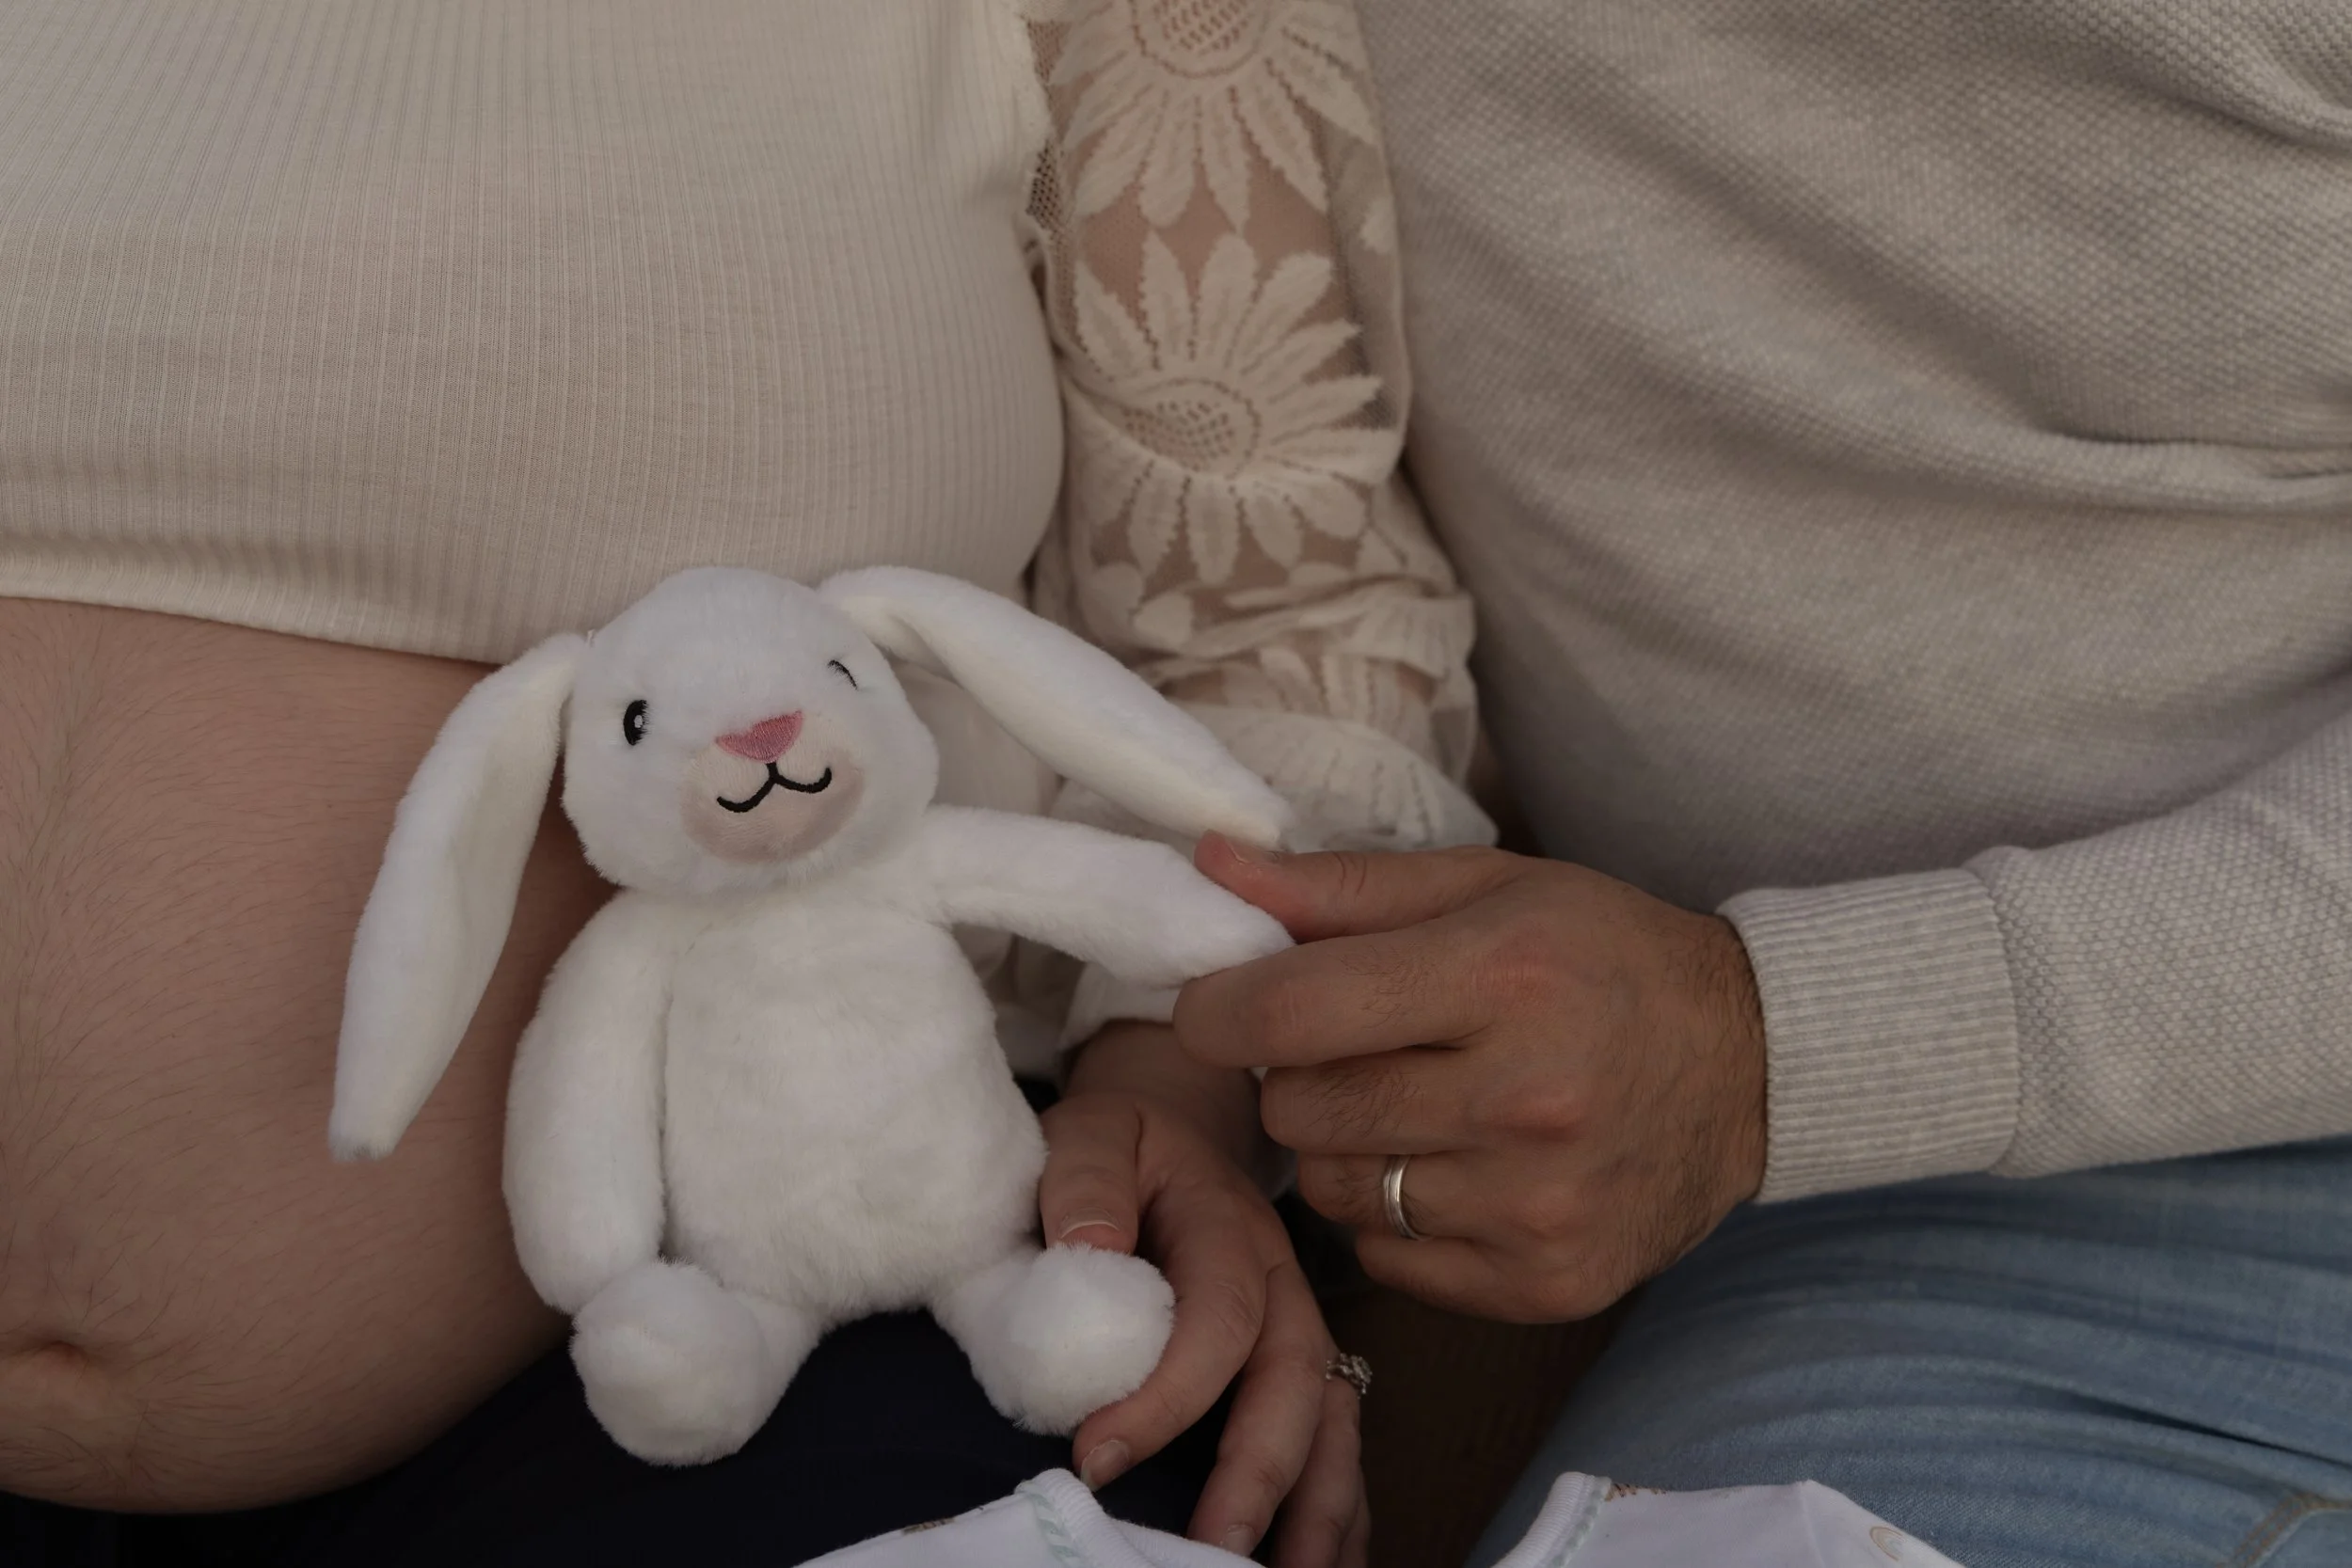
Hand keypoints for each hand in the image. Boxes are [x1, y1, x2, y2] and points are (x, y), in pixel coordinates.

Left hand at [1042, 1023, 1367, 1567]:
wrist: (1166, 1133)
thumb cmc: (1120, 1146)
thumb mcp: (1090, 1131)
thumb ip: (1083, 1179)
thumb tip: (1093, 1250)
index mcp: (1231, 1228)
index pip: (1218, 1318)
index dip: (1166, 1394)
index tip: (1094, 1456)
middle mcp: (1283, 1287)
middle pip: (1296, 1384)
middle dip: (1261, 1474)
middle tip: (1210, 1551)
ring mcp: (1300, 1332)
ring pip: (1334, 1425)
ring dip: (1320, 1510)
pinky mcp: (1299, 1371)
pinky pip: (1335, 1444)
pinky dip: (1339, 1511)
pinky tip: (1324, 1565)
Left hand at [1174, 840, 1766, 1323]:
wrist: (1752, 1066)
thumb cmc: (1603, 956)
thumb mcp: (1486, 886)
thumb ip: (1339, 886)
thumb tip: (1208, 864)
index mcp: (1504, 977)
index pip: (1292, 1014)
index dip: (1221, 1010)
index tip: (1216, 1006)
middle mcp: (1524, 1099)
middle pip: (1301, 1109)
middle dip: (1297, 1075)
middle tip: (1355, 1048)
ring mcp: (1538, 1205)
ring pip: (1334, 1191)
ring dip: (1348, 1147)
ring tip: (1416, 1104)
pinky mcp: (1546, 1282)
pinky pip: (1388, 1258)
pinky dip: (1397, 1216)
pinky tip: (1458, 1167)